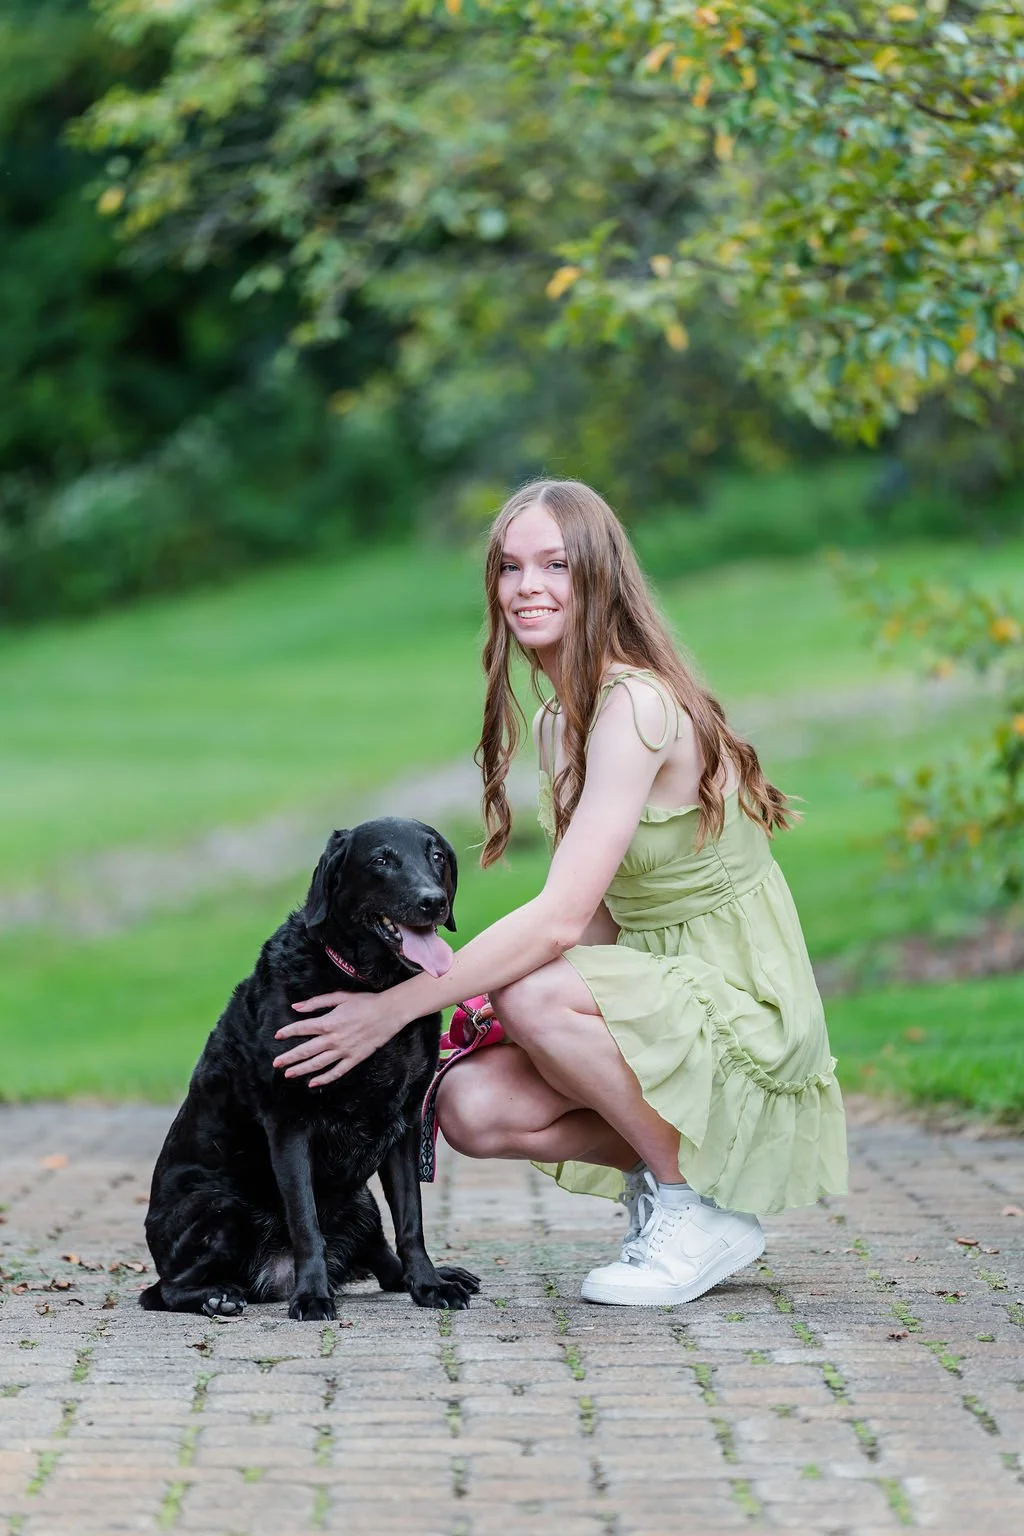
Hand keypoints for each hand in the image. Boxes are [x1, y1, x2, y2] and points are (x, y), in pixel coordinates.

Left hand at [273, 990, 404, 1086]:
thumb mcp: (340, 997)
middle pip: (306, 1050)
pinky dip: (324, 1079)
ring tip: (288, 1074)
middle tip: (276, 1063)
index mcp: (328, 1022)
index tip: (277, 1036)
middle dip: (289, 1057)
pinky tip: (313, 1083)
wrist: (389, 1012)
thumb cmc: (365, 1002)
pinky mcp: (354, 1059)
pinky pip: (337, 1072)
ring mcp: (344, 1051)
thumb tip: (296, 1006)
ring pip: (318, 1063)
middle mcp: (333, 1039)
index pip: (302, 1028)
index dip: (288, 1032)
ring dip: (302, 1070)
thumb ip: (316, 1002)